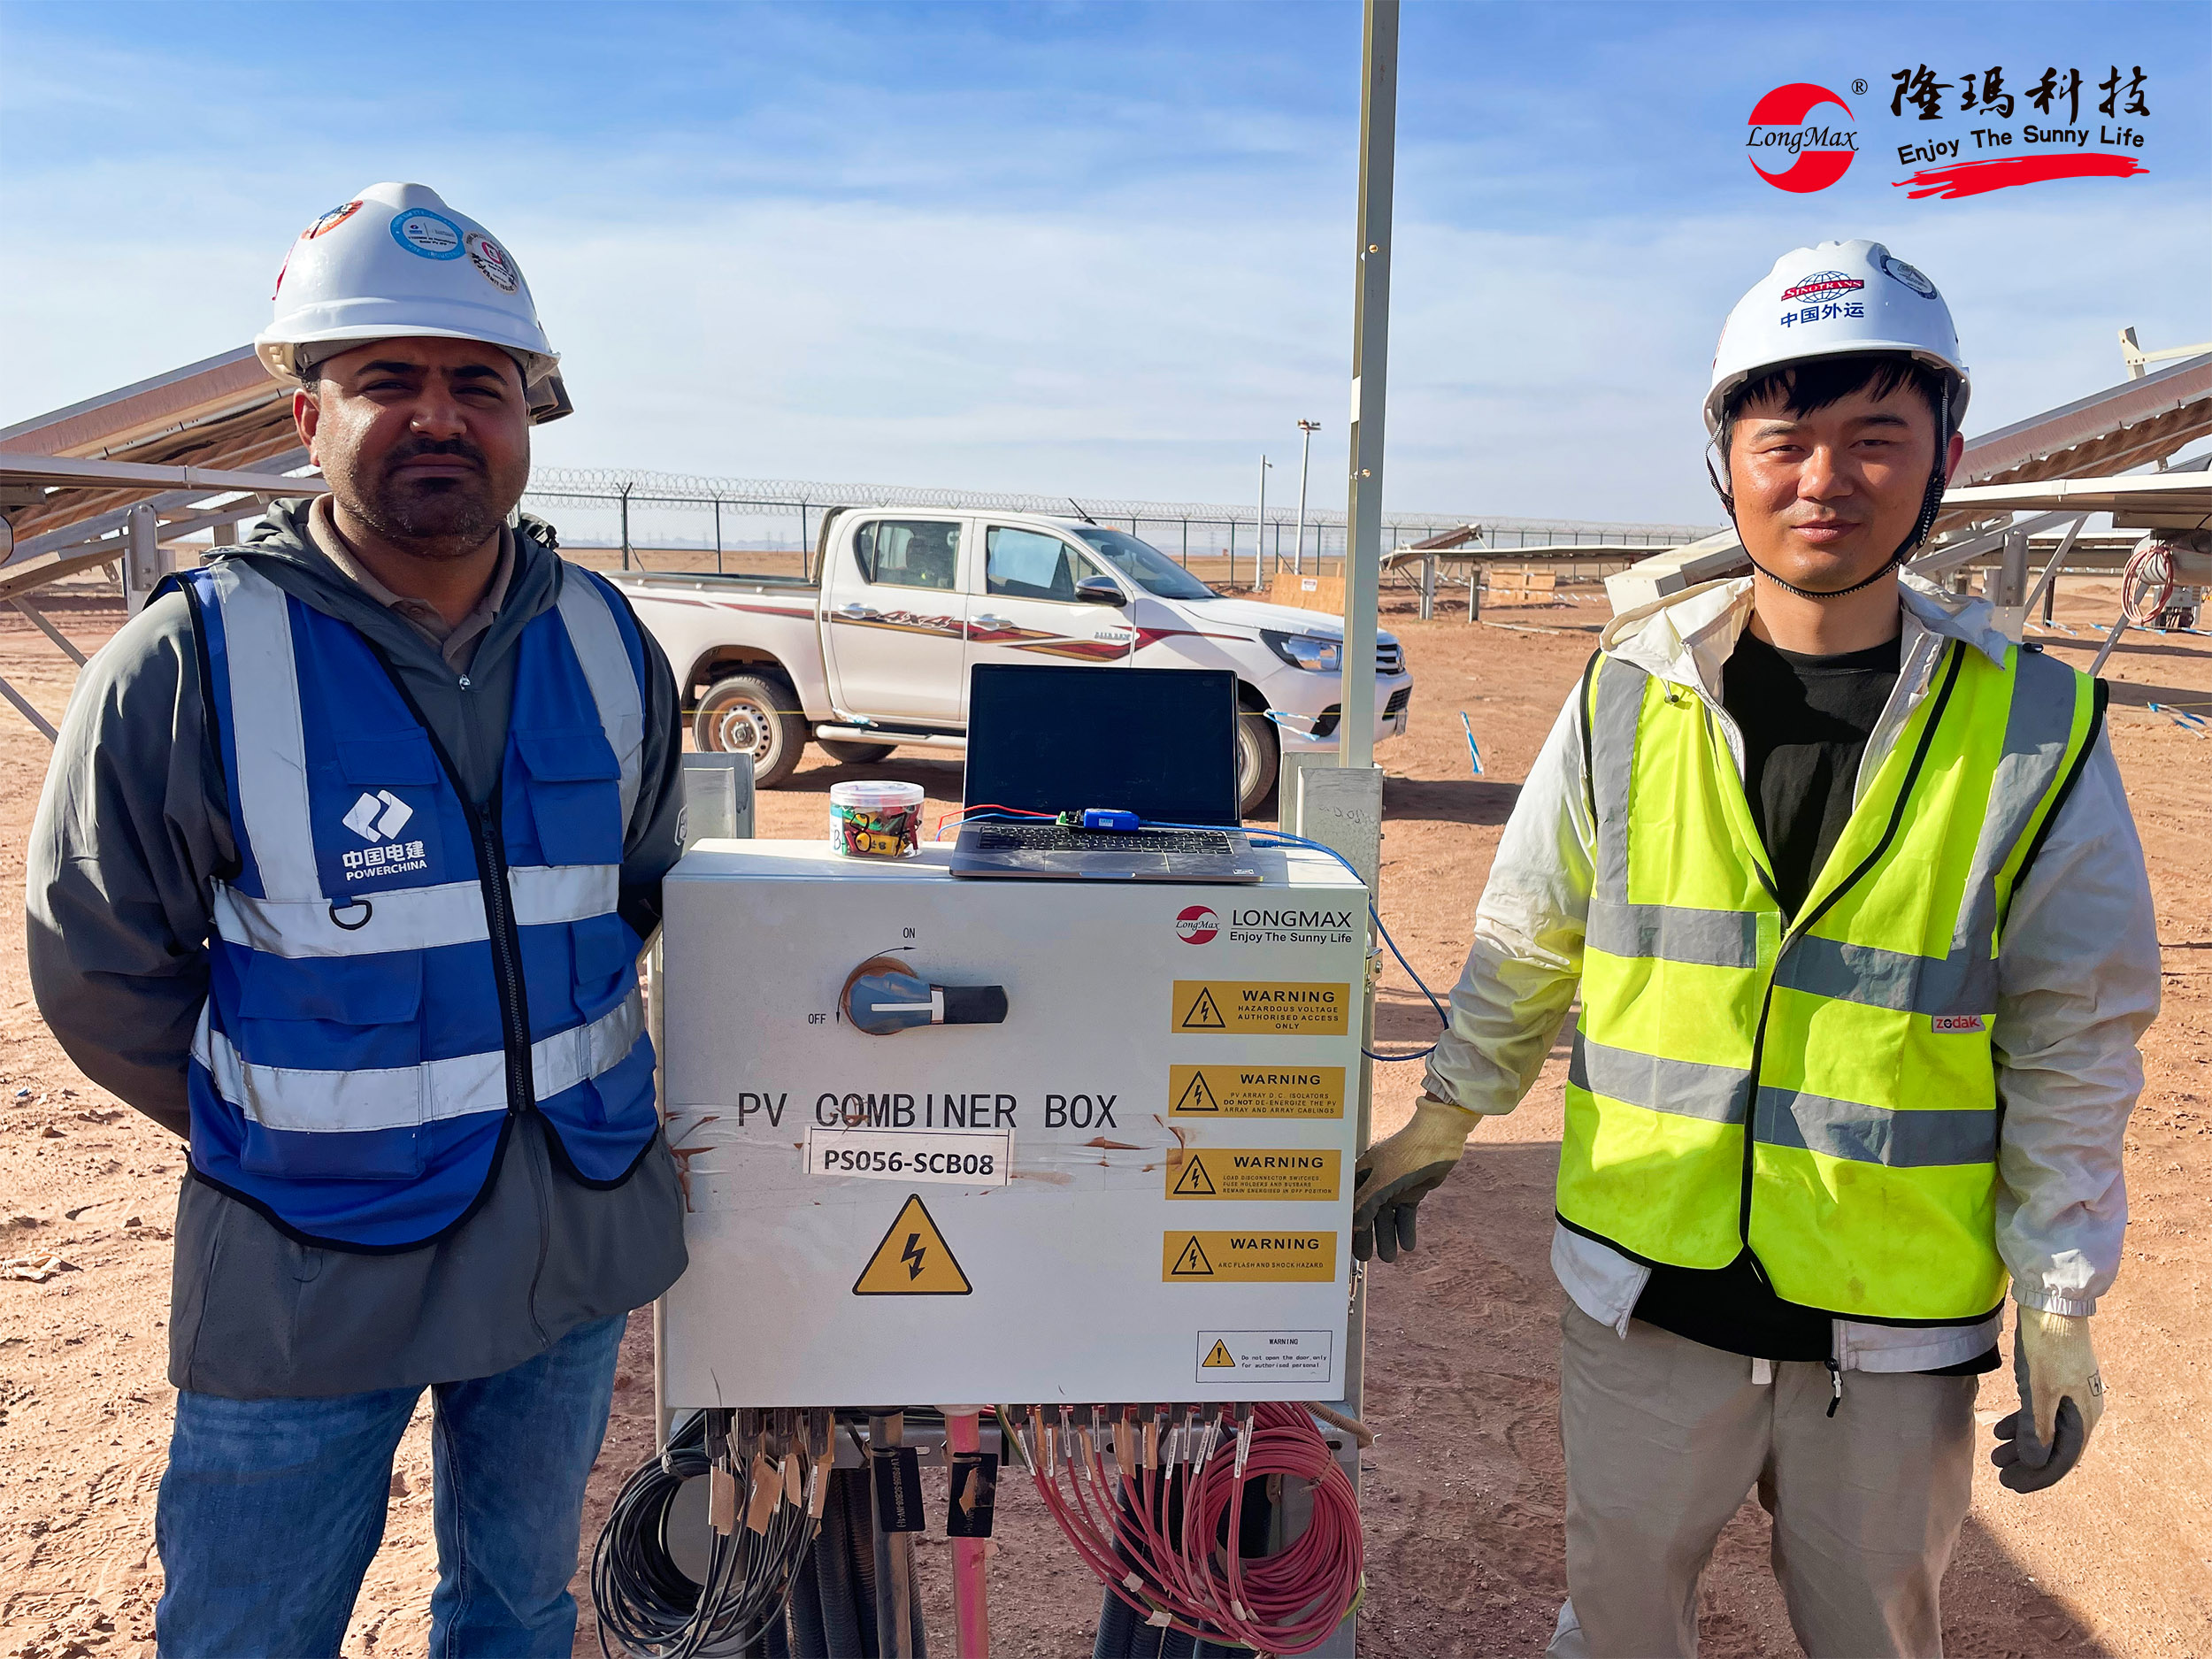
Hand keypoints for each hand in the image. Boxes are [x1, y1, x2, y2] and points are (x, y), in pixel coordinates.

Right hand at [1352, 1096, 1475, 1262]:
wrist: (1440, 1138)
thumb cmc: (1407, 1152)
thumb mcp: (1383, 1181)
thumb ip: (1367, 1203)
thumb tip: (1354, 1225)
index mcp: (1362, 1173)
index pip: (1349, 1201)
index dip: (1347, 1222)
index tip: (1345, 1242)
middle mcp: (1375, 1179)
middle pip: (1367, 1212)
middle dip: (1368, 1235)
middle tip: (1365, 1257)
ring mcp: (1393, 1186)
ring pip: (1387, 1216)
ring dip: (1388, 1236)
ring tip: (1389, 1258)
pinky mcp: (1411, 1190)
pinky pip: (1405, 1214)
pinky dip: (1406, 1229)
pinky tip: (1408, 1245)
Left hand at [1990, 1306, 2103, 1492]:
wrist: (2053, 1303)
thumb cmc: (2047, 1346)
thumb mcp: (2039, 1390)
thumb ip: (2038, 1428)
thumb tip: (2035, 1463)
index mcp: (2083, 1415)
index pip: (2062, 1458)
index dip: (2038, 1476)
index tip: (2012, 1486)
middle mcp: (2081, 1408)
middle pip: (2054, 1447)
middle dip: (2027, 1463)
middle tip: (2000, 1475)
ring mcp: (2070, 1393)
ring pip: (2046, 1429)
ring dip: (2022, 1444)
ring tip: (1995, 1455)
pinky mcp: (2056, 1379)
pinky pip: (2041, 1411)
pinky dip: (2023, 1422)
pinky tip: (2001, 1429)